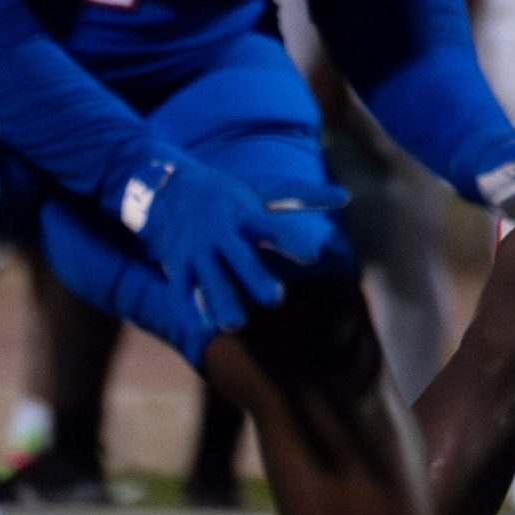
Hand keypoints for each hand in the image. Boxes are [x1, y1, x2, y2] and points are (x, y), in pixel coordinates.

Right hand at [121, 152, 345, 334]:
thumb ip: (303, 198)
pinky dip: (189, 307)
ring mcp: (198, 250)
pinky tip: (200, 327)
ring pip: (209, 278)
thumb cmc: (227, 196)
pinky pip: (181, 288)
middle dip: (255, 277)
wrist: (168, 187)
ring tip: (234, 325)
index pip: (271, 228)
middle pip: (240, 258)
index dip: (291, 241)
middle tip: (276, 299)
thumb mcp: (262, 193)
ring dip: (221, 300)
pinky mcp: (177, 264)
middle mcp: (223, 233)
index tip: (313, 256)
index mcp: (246, 215)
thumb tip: (347, 195)